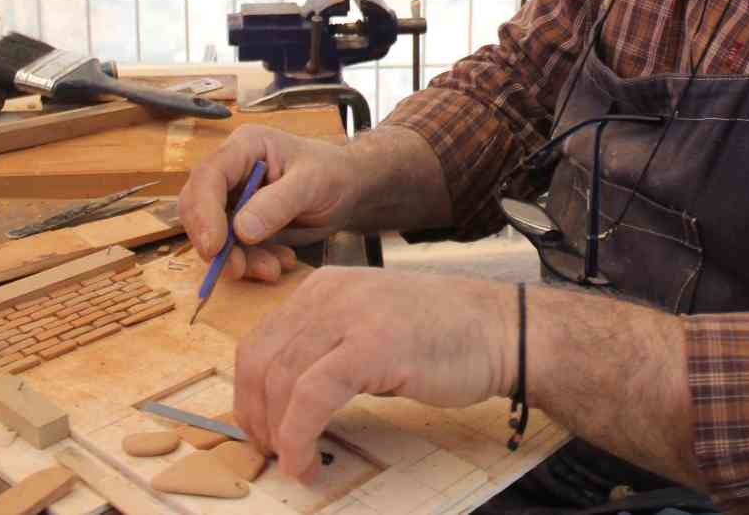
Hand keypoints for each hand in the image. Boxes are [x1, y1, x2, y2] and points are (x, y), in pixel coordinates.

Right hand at [178, 126, 358, 281]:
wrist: (348, 190)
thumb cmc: (332, 173)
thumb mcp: (312, 183)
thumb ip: (279, 203)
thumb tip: (240, 230)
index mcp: (244, 148)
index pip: (209, 176)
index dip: (204, 212)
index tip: (214, 247)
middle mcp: (231, 172)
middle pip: (198, 208)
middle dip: (215, 243)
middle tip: (238, 269)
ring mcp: (233, 200)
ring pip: (213, 235)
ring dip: (238, 259)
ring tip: (273, 269)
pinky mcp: (240, 225)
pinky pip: (233, 250)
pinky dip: (252, 263)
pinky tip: (280, 264)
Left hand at [234, 267, 515, 478]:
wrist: (499, 329)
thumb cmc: (443, 335)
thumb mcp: (369, 326)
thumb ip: (328, 348)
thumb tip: (285, 398)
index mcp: (324, 287)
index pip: (260, 341)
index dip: (249, 394)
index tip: (260, 429)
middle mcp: (330, 294)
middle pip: (260, 360)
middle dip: (255, 416)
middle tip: (270, 451)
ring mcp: (350, 315)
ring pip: (280, 380)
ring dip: (277, 433)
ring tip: (293, 461)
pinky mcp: (372, 345)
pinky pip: (311, 395)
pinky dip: (298, 434)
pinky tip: (306, 458)